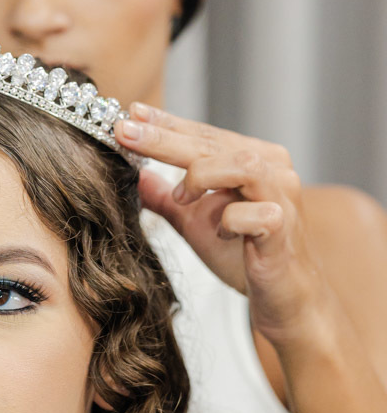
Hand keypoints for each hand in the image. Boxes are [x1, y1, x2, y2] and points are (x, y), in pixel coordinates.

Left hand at [114, 104, 327, 346]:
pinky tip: (222, 233)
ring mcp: (282, 197)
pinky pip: (256, 214)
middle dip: (166, 138)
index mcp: (253, 160)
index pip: (204, 135)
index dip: (167, 123)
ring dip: (202, 175)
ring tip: (180, 198)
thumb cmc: (243, 256)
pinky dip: (231, 220)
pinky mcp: (285, 227)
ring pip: (242, 165)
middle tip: (127, 131)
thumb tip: (135, 176)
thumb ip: (168, 200)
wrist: (282, 298)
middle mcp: (272, 170)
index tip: (131, 114)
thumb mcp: (195, 224)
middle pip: (214, 144)